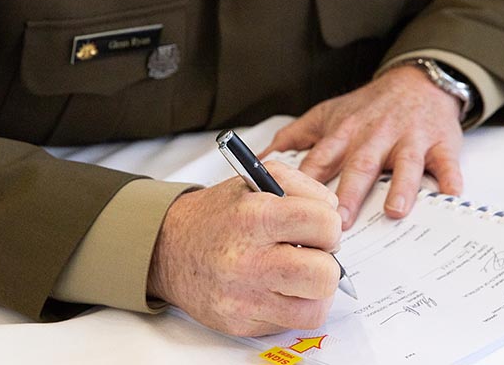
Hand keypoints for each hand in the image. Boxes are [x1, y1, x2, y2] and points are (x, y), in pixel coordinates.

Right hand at [147, 162, 341, 335]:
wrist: (168, 249)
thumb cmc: (217, 216)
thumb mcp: (254, 180)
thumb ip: (302, 186)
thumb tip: (334, 212)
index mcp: (253, 217)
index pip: (325, 224)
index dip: (329, 224)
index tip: (317, 227)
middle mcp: (247, 260)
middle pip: (324, 274)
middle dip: (326, 262)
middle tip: (311, 254)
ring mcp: (244, 297)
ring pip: (315, 308)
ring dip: (314, 290)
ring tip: (297, 274)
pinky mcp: (241, 323)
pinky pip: (292, 323)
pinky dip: (294, 306)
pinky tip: (279, 289)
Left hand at [262, 66, 463, 229]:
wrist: (417, 81)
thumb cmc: (368, 107)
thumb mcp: (327, 114)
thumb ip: (294, 136)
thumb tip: (260, 158)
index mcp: (343, 134)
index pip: (320, 161)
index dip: (305, 186)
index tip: (293, 211)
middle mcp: (374, 137)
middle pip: (359, 166)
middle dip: (348, 193)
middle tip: (337, 222)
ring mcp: (408, 140)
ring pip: (404, 165)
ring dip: (401, 188)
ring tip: (395, 211)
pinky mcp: (440, 143)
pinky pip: (447, 162)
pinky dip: (451, 179)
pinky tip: (452, 196)